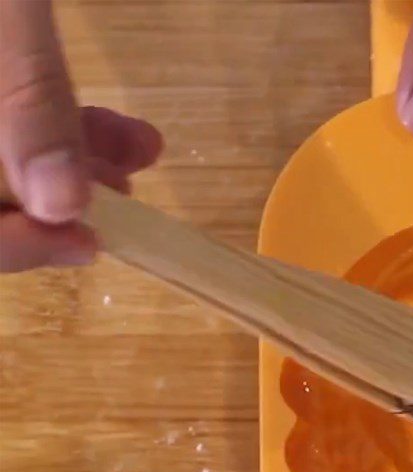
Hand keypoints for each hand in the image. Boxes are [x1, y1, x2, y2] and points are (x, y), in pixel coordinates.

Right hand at [0, 0, 161, 271]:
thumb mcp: (2, 7)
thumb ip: (22, 97)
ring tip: (138, 149)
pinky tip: (115, 123)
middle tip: (128, 192)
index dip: (12, 247)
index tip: (88, 241)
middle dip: (55, 198)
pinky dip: (52, 119)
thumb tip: (61, 209)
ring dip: (69, 159)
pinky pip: (1, 114)